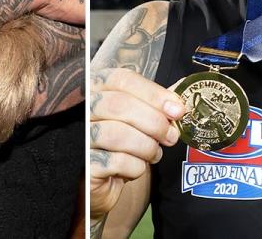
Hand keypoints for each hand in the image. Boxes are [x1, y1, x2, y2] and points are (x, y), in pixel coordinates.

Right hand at [89, 67, 184, 216]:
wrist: (102, 182)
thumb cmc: (121, 144)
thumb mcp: (138, 119)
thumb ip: (156, 104)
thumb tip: (181, 93)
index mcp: (94, 88)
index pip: (121, 79)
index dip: (152, 93)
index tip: (177, 109)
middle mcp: (81, 109)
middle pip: (119, 104)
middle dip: (154, 121)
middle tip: (171, 136)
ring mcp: (79, 136)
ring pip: (117, 133)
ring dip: (146, 146)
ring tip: (154, 153)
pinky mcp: (84, 165)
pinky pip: (115, 161)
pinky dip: (136, 167)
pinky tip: (137, 168)